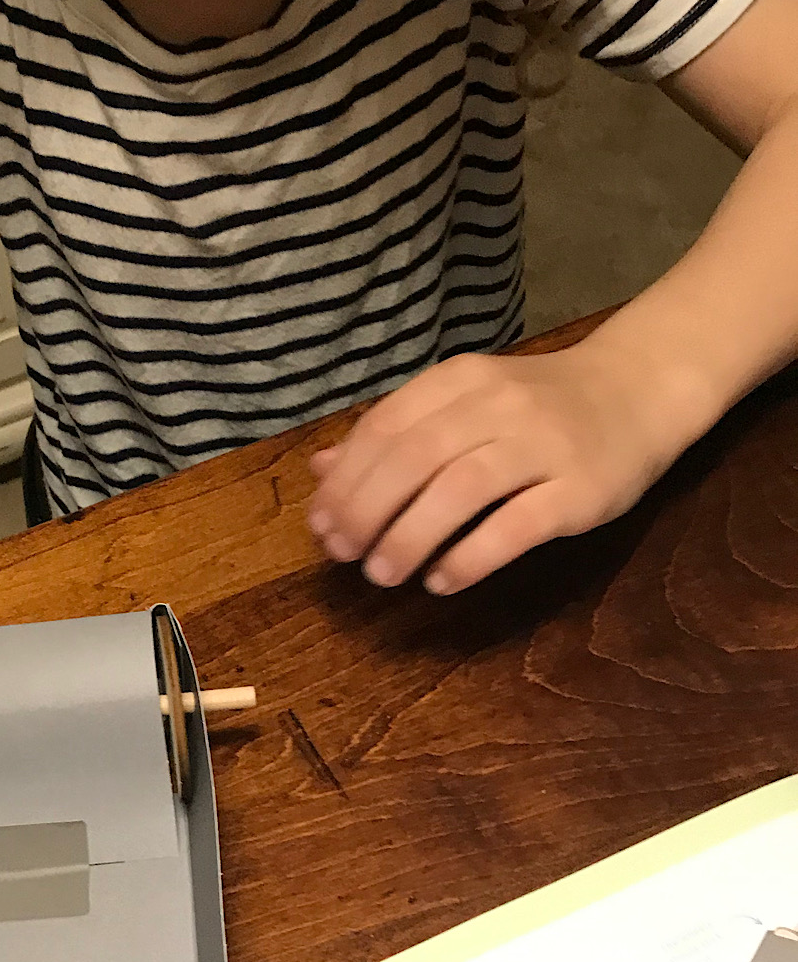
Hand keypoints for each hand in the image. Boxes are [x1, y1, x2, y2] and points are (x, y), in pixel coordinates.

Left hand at [306, 344, 704, 594]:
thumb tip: (321, 469)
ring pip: (461, 489)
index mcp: (460, 381)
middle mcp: (499, 405)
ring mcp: (544, 445)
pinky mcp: (582, 489)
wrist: (641, 389)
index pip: (385, 427)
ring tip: (382, 574)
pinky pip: (518, 525)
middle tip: (344, 555)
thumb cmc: (536, 406)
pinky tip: (442, 580)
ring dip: (410, 536)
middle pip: (416, 458)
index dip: (346, 480)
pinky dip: (472, 556)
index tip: (321, 525)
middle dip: (367, 511)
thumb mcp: (462, 403)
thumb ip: (395, 432)